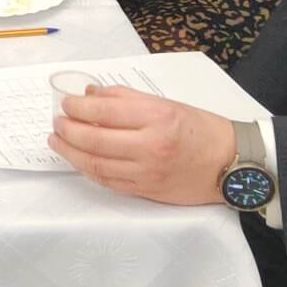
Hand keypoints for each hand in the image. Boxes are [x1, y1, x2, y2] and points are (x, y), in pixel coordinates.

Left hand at [49, 86, 235, 205]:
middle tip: (56, 122)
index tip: (65, 104)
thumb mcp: (166, 103)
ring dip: (71, 153)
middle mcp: (151, 145)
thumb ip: (126, 98)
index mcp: (157, 117)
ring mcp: (148, 172)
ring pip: (97, 164)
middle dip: (68, 130)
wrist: (231, 164)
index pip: (104, 112)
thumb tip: (90, 95)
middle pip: (95, 140)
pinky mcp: (147, 190)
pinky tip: (79, 160)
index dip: (77, 108)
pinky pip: (109, 181)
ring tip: (57, 141)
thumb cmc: (200, 129)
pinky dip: (89, 170)